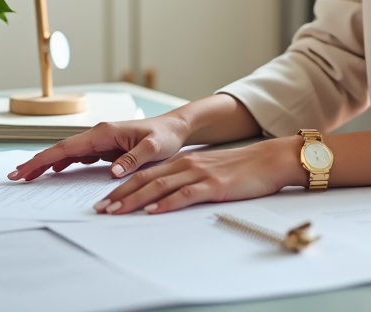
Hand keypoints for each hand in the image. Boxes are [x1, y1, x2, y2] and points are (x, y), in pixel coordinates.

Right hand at [7, 115, 189, 181]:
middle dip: (37, 162)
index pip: (67, 147)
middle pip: (61, 149)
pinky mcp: (106, 148)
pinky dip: (63, 163)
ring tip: (28, 177)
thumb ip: (132, 159)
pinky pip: (79, 156)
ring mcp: (101, 141)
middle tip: (16, 176)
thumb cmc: (165, 135)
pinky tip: (55, 171)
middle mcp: (99, 134)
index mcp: (104, 132)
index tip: (25, 168)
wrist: (176, 128)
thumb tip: (111, 172)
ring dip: (47, 164)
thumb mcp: (153, 149)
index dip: (44, 159)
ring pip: (67, 153)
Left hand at [93, 135, 304, 214]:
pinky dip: (167, 203)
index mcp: (185, 162)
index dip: (123, 187)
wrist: (270, 159)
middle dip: (121, 195)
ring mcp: (200, 173)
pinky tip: (154, 211)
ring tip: (116, 211)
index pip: (147, 174)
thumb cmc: (243, 168)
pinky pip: (185, 194)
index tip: (105, 200)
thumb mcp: (210, 171)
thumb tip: (167, 197)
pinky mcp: (214, 184)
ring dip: (136, 199)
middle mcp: (188, 164)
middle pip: (147, 180)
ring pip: (160, 186)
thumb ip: (189, 180)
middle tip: (101, 209)